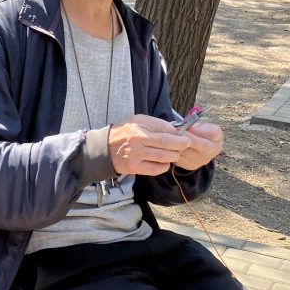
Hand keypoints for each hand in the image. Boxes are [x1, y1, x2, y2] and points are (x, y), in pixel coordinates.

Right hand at [107, 115, 221, 176]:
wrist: (104, 148)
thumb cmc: (124, 133)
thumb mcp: (138, 120)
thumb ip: (157, 124)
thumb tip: (176, 130)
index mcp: (140, 128)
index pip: (166, 131)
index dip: (179, 135)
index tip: (185, 137)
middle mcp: (138, 142)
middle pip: (168, 145)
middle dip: (181, 146)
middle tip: (184, 146)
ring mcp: (136, 156)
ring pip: (164, 158)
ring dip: (174, 156)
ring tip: (174, 154)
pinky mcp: (135, 168)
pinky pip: (156, 169)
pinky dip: (164, 166)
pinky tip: (164, 162)